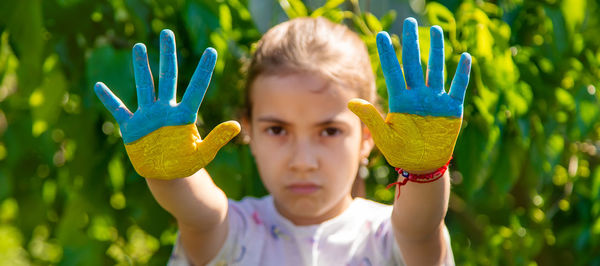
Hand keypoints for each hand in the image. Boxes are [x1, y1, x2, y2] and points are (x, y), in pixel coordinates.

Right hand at [95, 29, 239, 178]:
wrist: (166, 177)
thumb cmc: (186, 165)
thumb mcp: (203, 154)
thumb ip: (218, 139)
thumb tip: (237, 126)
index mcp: (184, 115)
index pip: (196, 87)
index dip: (204, 70)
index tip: (211, 51)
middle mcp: (166, 110)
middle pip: (167, 77)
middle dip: (167, 55)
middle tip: (167, 33)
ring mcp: (148, 116)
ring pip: (144, 86)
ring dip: (141, 67)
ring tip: (139, 46)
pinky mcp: (132, 127)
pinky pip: (118, 110)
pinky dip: (108, 99)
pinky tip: (99, 86)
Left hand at [348, 17, 470, 172]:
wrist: (422, 165)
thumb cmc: (401, 152)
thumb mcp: (384, 136)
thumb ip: (371, 117)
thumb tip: (351, 101)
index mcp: (400, 100)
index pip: (393, 71)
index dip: (388, 54)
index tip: (383, 35)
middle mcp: (417, 95)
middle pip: (414, 64)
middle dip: (412, 43)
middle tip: (410, 22)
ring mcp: (435, 100)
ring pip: (436, 70)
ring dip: (436, 51)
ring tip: (435, 30)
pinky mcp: (451, 108)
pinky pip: (458, 87)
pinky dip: (461, 74)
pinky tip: (464, 57)